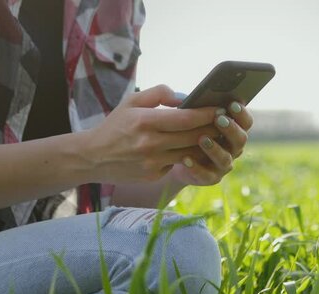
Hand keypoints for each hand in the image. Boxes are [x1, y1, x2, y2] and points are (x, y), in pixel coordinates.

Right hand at [82, 85, 218, 183]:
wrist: (92, 157)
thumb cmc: (115, 125)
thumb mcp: (132, 102)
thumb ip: (159, 94)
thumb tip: (186, 97)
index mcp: (145, 121)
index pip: (186, 118)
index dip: (207, 113)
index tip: (221, 108)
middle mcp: (150, 143)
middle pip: (193, 136)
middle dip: (213, 128)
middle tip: (226, 121)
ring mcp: (153, 162)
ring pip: (190, 153)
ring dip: (206, 144)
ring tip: (216, 134)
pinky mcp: (154, 175)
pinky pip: (178, 163)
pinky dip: (188, 156)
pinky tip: (197, 148)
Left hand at [168, 101, 251, 185]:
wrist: (177, 158)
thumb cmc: (189, 131)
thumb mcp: (195, 118)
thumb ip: (201, 108)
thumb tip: (197, 97)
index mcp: (234, 130)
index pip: (246, 122)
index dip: (242, 114)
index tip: (232, 104)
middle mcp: (233, 148)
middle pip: (240, 140)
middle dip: (230, 129)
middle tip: (218, 119)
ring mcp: (223, 164)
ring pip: (225, 158)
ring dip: (214, 148)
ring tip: (202, 139)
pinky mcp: (211, 178)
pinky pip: (206, 175)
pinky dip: (196, 167)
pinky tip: (186, 158)